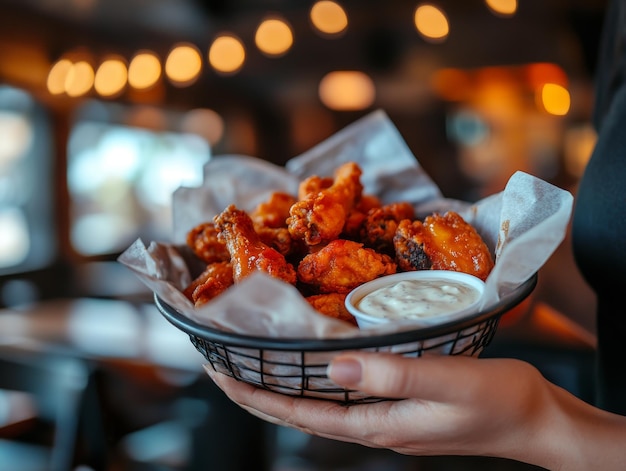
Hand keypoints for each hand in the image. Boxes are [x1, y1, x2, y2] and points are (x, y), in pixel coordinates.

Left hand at [207, 352, 625, 469]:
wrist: (536, 420)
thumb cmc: (501, 403)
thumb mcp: (448, 384)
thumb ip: (393, 375)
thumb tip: (334, 367)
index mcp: (379, 424)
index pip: (301, 414)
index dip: (257, 397)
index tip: (220, 375)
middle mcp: (375, 423)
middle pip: (302, 410)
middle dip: (259, 391)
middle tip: (223, 366)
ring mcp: (388, 415)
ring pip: (321, 402)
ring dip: (286, 385)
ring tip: (257, 363)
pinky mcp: (401, 403)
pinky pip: (346, 392)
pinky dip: (320, 377)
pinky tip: (318, 363)